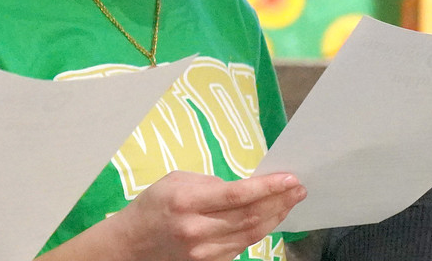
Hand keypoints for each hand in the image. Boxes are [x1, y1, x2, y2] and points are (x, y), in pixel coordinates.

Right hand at [44, 172, 305, 260]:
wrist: (132, 245)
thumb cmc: (153, 206)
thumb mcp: (175, 181)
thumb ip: (210, 184)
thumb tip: (246, 187)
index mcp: (187, 202)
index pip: (238, 195)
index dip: (269, 187)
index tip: (291, 178)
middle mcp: (198, 229)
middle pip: (251, 216)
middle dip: (280, 201)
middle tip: (299, 189)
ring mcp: (206, 252)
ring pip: (252, 234)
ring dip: (276, 216)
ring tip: (291, 201)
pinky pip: (243, 245)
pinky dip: (260, 230)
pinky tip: (270, 218)